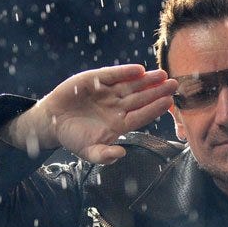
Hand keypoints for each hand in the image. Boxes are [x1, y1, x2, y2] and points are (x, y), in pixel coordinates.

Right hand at [1, 65, 176, 163]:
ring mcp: (108, 93)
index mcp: (120, 124)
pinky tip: (139, 69)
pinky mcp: (96, 81)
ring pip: (132, 85)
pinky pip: (114, 76)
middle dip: (158, 91)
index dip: (155, 109)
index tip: (169, 102)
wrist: (52, 123)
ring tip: (163, 74)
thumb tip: (120, 154)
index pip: (142, 116)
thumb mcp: (89, 152)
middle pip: (142, 98)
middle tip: (175, 84)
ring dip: (147, 80)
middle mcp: (118, 107)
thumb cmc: (74, 139)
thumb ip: (105, 156)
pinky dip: (125, 72)